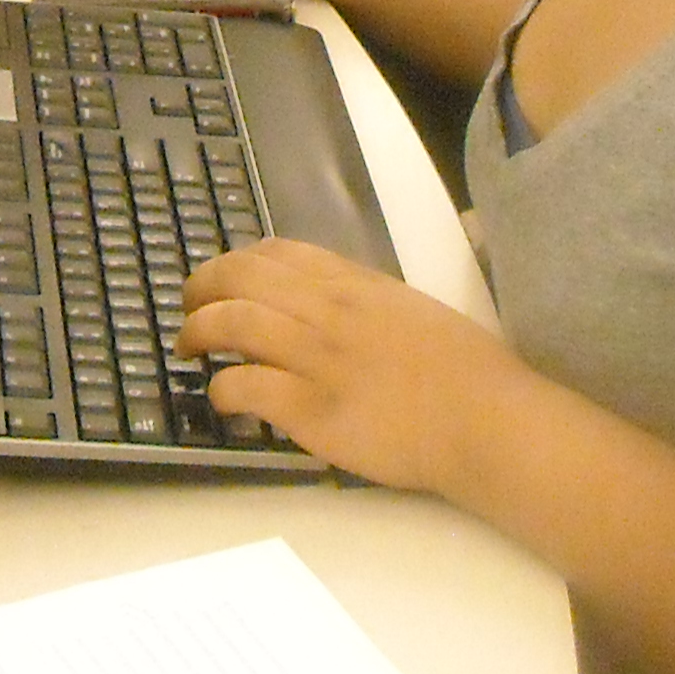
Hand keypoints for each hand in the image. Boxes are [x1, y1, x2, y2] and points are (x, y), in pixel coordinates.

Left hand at [177, 239, 531, 494]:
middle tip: (188, 311)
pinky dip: (222, 389)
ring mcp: (318, 358)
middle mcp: (330, 310)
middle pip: (240, 277)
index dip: (237, 262)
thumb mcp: (413, 311)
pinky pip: (246, 386)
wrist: (486, 421)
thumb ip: (366, 304)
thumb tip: (329, 308)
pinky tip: (222, 400)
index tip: (222, 280)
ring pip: (233, 323)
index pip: (277, 252)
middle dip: (201, 288)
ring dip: (197, 332)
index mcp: (356, 284)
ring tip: (189, 349)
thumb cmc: (465, 372)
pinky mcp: (311, 411)